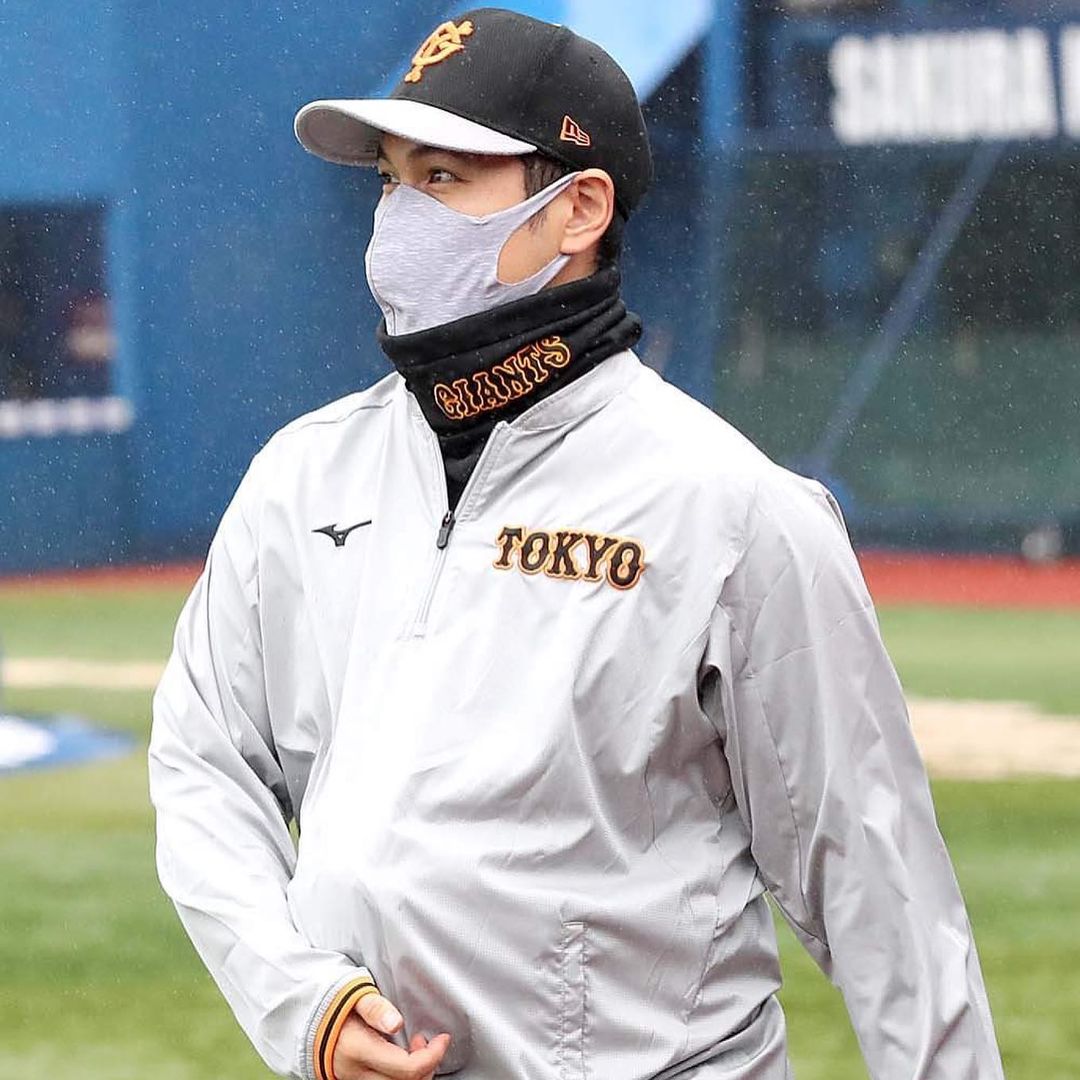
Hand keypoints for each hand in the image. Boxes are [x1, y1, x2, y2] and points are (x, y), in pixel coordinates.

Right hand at [331, 991, 450, 1079]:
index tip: (442, 1039)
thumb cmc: (336, 1005)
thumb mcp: (356, 996)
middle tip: (428, 1042)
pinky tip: (403, 1057)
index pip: (407, 1069)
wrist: (309, 1019)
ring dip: (415, 1072)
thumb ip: (376, 1008)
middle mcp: (357, 1073)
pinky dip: (402, 1075)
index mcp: (359, 1050)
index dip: (432, 1056)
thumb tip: (396, 1022)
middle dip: (427, 1065)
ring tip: (416, 1048)